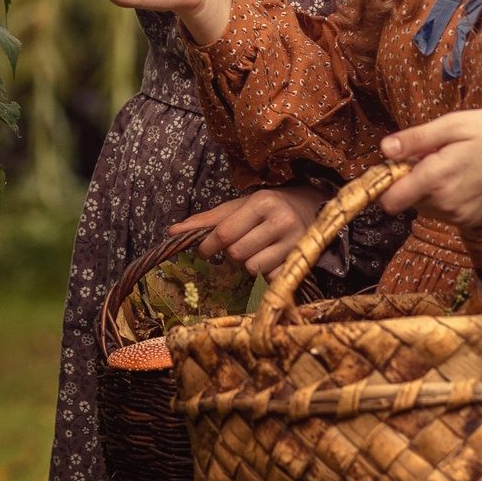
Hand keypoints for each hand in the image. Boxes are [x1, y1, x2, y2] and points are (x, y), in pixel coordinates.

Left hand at [169, 184, 326, 277]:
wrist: (309, 208)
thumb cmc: (266, 209)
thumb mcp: (238, 207)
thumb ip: (206, 221)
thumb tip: (172, 232)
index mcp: (262, 202)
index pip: (225, 233)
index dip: (208, 246)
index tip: (203, 250)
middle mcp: (281, 221)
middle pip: (237, 253)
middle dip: (232, 253)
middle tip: (241, 243)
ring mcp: (295, 242)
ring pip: (252, 268)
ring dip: (248, 263)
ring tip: (258, 249)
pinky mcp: (301, 261)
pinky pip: (270, 278)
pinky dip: (265, 272)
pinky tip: (272, 257)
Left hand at [378, 110, 481, 230]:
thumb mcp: (454, 125)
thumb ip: (416, 139)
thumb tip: (385, 149)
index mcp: (435, 179)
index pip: (389, 200)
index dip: (387, 182)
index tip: (398, 164)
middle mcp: (444, 204)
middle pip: (406, 200)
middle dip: (413, 179)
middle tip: (436, 157)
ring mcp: (458, 216)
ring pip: (424, 206)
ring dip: (430, 188)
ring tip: (453, 166)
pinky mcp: (470, 221)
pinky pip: (443, 212)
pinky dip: (446, 197)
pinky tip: (464, 178)